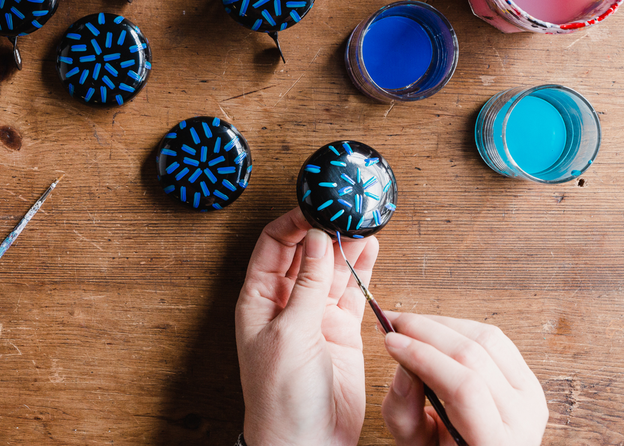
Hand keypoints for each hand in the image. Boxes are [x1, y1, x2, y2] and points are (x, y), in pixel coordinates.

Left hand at [235, 207, 378, 445]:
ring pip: (331, 269)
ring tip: (364, 225)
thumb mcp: (290, 333)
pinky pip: (352, 292)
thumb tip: (315, 239)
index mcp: (259, 298)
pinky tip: (370, 251)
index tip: (316, 207)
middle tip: (346, 211)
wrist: (306, 442)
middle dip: (324, 230)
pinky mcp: (341, 331)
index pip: (273, 245)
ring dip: (346, 247)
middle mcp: (286, 303)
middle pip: (305, 253)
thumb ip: (306, 286)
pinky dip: (362, 271)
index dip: (293, 223)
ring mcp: (314, 316)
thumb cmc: (279, 396)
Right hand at [381, 312, 547, 445]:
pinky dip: (459, 326)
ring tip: (408, 325)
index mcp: (495, 443)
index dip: (423, 357)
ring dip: (440, 324)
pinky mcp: (527, 377)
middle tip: (391, 323)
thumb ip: (403, 412)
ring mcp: (529, 394)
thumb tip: (400, 363)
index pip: (463, 388)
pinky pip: (494, 338)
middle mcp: (522, 417)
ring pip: (485, 338)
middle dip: (425, 331)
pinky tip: (434, 329)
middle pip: (473, 356)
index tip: (390, 341)